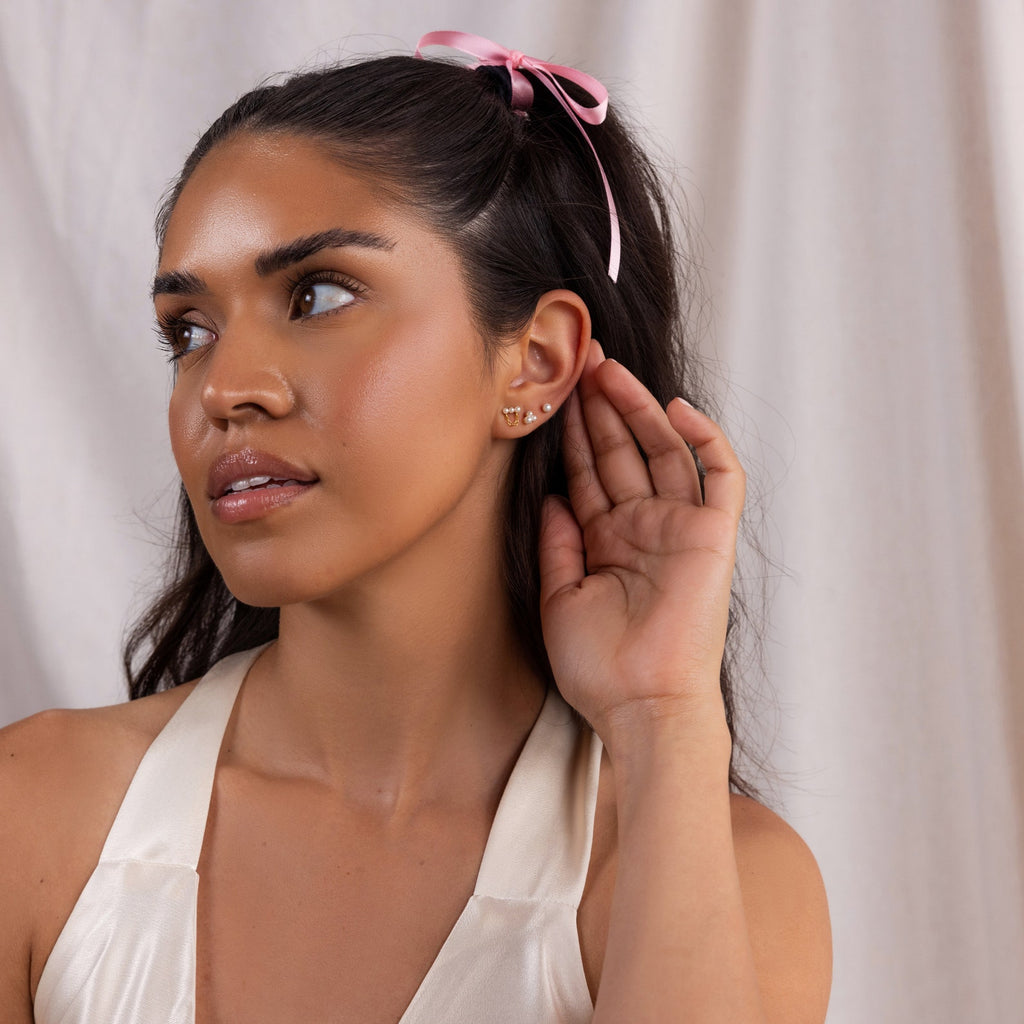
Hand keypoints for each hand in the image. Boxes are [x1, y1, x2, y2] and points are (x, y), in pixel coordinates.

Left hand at [538, 341, 745, 747]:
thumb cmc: (599, 667)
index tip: (552, 391)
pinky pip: (719, 477)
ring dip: (637, 408)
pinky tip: (674, 409)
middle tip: (578, 359)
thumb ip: (558, 544)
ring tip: (606, 369)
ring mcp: (680, 527)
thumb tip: (552, 496)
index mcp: (607, 540)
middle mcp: (644, 526)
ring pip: (662, 451)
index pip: (589, 472)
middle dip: (600, 405)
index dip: (573, 432)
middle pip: (622, 451)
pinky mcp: (714, 535)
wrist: (641, 705)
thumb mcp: (559, 598)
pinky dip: (703, 440)